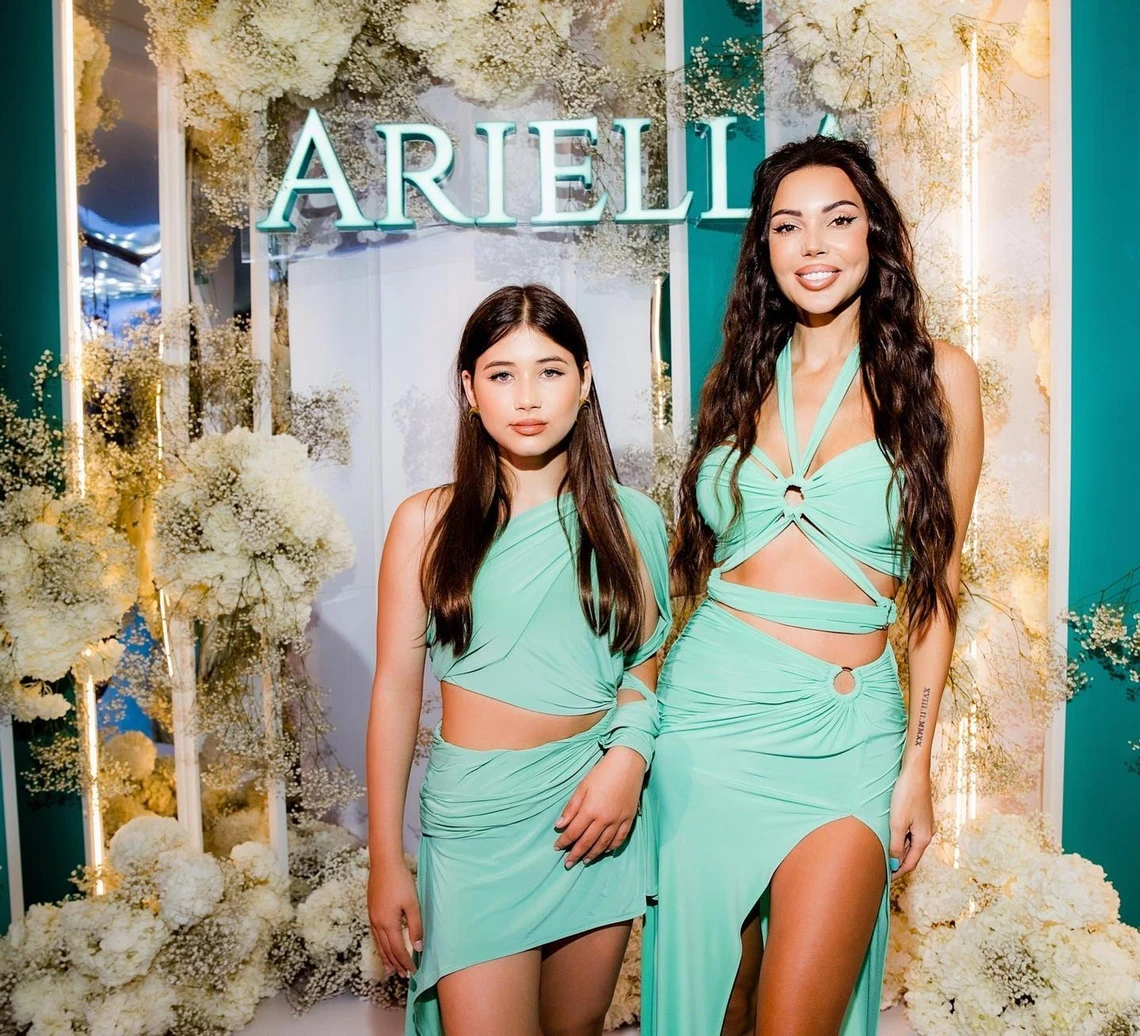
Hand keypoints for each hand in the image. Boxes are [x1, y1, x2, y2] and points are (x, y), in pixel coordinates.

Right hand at [368, 858, 422, 977]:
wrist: (384, 863)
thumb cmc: (400, 881)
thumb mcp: (413, 904)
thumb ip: (416, 927)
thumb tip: (418, 947)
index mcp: (388, 923)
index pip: (398, 950)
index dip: (406, 962)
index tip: (413, 971)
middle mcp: (377, 924)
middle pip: (387, 950)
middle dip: (396, 964)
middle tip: (404, 975)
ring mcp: (372, 918)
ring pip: (379, 944)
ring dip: (386, 958)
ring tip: (391, 969)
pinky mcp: (371, 911)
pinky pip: (375, 935)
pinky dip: (380, 946)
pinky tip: (383, 947)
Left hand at [553, 746, 644, 867]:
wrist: (627, 763)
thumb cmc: (602, 772)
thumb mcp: (582, 787)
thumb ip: (571, 808)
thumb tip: (560, 825)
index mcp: (590, 810)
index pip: (573, 832)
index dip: (564, 841)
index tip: (557, 847)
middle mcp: (604, 819)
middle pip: (587, 842)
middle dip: (575, 853)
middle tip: (568, 863)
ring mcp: (618, 820)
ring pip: (603, 844)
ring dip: (592, 854)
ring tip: (584, 860)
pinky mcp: (629, 819)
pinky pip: (620, 839)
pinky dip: (611, 847)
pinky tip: (605, 851)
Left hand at [888, 764, 933, 876]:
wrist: (915, 773)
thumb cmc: (906, 795)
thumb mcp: (897, 823)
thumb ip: (897, 845)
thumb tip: (896, 863)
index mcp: (923, 839)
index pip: (911, 863)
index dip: (898, 872)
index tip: (885, 878)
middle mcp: (927, 834)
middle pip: (912, 855)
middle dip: (898, 862)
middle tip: (881, 867)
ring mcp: (925, 825)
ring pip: (911, 844)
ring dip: (899, 850)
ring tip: (883, 853)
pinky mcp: (921, 816)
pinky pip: (911, 833)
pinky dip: (901, 839)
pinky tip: (891, 836)